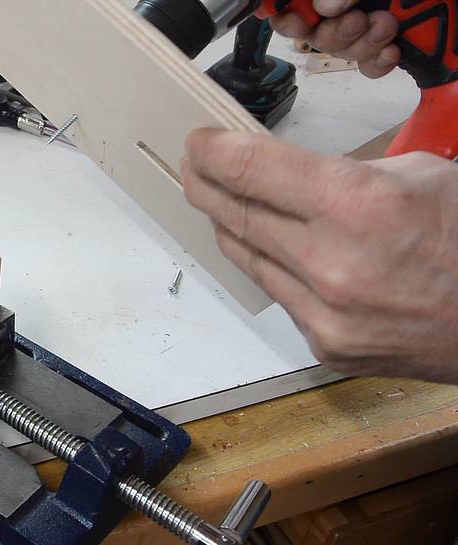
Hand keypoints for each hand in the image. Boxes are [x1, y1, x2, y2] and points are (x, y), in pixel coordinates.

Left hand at [181, 128, 457, 383]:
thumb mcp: (416, 176)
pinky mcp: (327, 347)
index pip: (251, 170)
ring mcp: (326, 315)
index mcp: (359, 206)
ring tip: (222, 204)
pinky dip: (272, 268)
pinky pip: (279, 296)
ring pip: (248, 259)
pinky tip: (275, 251)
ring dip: (231, 227)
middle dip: (206, 186)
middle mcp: (333, 264)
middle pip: (236, 215)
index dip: (212, 152)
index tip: (197, 143)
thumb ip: (339, 176)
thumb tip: (282, 178)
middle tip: (193, 169)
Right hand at [271, 0, 400, 77]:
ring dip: (364, 43)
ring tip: (385, 24)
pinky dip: (380, 62)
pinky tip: (391, 49)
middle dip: (335, 33)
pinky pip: (369, 67)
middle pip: (314, 37)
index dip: (287, 20)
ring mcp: (360, 30)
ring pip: (343, 52)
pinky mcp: (383, 47)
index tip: (298, 22)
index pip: (286, 10)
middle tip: (357, 20)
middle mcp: (335, 12)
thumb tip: (324, 6)